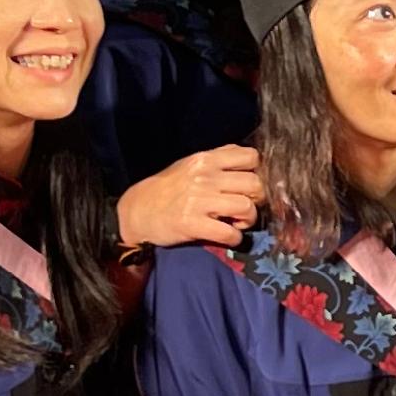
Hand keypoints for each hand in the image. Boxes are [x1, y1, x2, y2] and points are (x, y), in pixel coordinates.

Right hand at [118, 144, 261, 252]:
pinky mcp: (193, 223)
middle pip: (255, 184)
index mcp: (206, 159)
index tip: (250, 185)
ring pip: (247, 207)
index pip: (251, 157)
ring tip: (237, 222)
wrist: (138, 210)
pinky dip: (234, 238)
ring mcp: (199, 200)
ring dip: (248, 220)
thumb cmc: (169, 188)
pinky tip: (228, 236)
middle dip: (257, 199)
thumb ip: (219, 159)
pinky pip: (230, 232)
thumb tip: (250, 159)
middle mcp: (205, 176)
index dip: (257, 172)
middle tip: (246, 208)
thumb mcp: (192, 165)